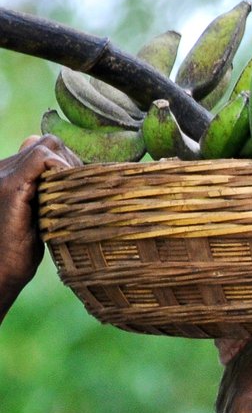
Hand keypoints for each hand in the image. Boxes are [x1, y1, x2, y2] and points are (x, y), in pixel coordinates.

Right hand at [0, 135, 77, 298]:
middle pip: (48, 142)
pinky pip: (40, 158)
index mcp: (8, 173)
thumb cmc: (21, 249)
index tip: (79, 184)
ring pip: (46, 146)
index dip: (66, 159)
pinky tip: (69, 189)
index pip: (41, 144)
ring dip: (69, 165)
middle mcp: (3, 169)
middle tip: (82, 189)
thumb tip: (67, 176)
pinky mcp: (11, 188)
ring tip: (76, 192)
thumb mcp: (37, 215)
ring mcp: (4, 176)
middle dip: (71, 161)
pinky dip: (61, 167)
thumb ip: (45, 193)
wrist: (0, 271)